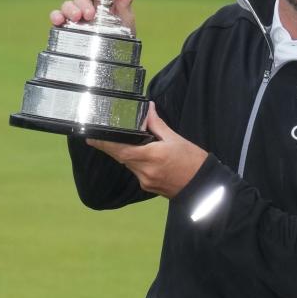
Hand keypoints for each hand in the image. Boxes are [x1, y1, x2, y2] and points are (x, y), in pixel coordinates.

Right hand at [50, 0, 141, 35]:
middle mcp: (86, 3)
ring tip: (78, 18)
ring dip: (70, 9)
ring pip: (67, 5)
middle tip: (89, 13)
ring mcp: (76, 15)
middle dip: (81, 1)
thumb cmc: (122, 31)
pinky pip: (58, 18)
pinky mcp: (68, 27)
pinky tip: (58, 20)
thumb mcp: (127, 16)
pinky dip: (55, 16)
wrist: (119, 54)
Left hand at [86, 104, 207, 198]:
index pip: (120, 150)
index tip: (91, 138)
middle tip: (99, 137)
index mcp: (151, 157)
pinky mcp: (149, 187)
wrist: (205, 187)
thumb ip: (158, 125)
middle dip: (112, 146)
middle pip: (121, 157)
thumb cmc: (194, 163)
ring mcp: (146, 181)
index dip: (103, 144)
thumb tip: (148, 110)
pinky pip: (136, 171)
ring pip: (128, 164)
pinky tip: (145, 157)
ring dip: (126, 154)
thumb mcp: (176, 139)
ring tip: (129, 144)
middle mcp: (145, 171)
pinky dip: (136, 162)